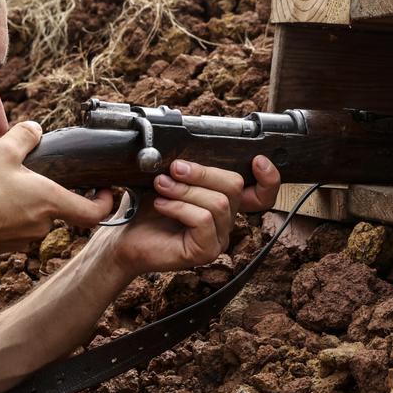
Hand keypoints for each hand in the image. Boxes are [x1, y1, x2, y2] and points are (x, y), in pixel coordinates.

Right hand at [0, 122, 113, 257]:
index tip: (104, 191)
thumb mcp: (1, 151)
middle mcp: (42, 224)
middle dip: (49, 191)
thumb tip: (35, 128)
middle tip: (30, 173)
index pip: (94, 212)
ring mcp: (23, 239)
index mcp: (50, 200)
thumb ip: (23, 136)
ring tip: (2, 185)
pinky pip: (15, 228)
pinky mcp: (4, 246)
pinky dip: (9, 215)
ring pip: (35, 217)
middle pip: (59, 209)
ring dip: (27, 203)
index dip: (105, 202)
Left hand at [92, 155, 280, 275]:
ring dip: (185, 190)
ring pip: (217, 203)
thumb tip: (187, 140)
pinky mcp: (206, 251)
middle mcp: (226, 221)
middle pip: (233, 186)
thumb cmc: (145, 208)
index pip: (262, 194)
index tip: (257, 159)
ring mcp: (219, 238)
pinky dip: (180, 207)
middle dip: (201, 172)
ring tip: (161, 187)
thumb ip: (186, 163)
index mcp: (223, 202)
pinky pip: (203, 220)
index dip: (269, 178)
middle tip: (173, 169)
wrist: (124, 237)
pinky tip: (162, 205)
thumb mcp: (168, 177)